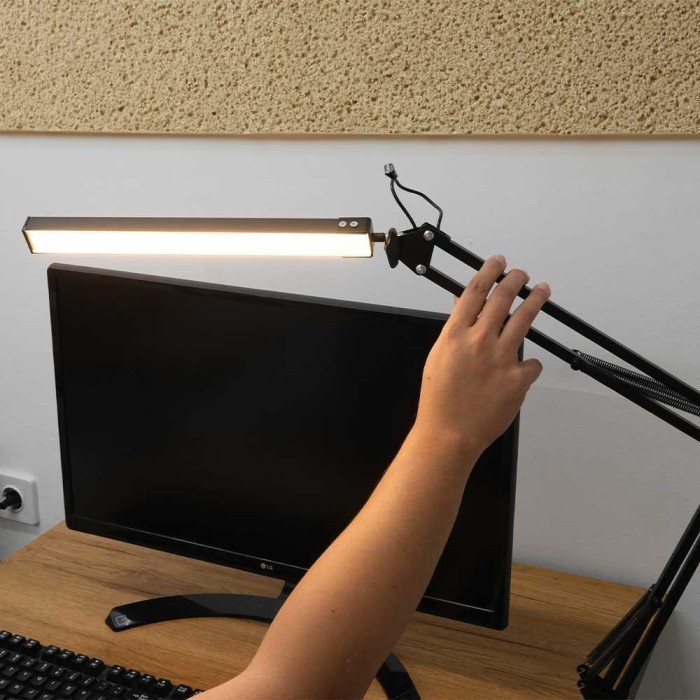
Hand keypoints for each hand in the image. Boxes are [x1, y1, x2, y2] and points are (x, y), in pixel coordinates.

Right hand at [414, 255, 550, 457]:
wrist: (449, 433)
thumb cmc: (439, 398)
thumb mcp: (439, 357)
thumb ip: (454, 330)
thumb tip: (460, 305)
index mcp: (454, 335)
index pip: (474, 292)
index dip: (488, 271)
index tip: (497, 262)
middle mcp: (478, 341)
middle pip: (502, 298)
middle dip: (515, 280)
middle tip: (522, 274)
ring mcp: (500, 359)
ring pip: (524, 318)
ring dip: (536, 300)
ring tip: (542, 291)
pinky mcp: (518, 379)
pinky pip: (531, 362)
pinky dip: (528, 364)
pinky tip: (522, 370)